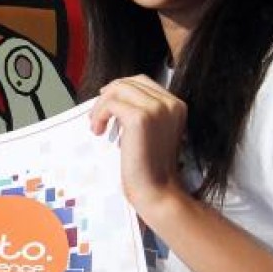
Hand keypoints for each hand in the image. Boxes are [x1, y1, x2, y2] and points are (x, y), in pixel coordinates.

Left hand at [89, 75, 187, 214]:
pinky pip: (111, 104)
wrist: (156, 190)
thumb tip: (114, 96)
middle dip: (108, 95)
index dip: (120, 89)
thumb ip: (143, 111)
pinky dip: (99, 115)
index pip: (142, 81)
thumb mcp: (152, 131)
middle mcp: (169, 103)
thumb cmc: (150, 167)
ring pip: (118, 90)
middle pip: (129, 82)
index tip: (106, 103)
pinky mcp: (140, 118)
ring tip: (96, 125)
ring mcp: (157, 109)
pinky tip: (98, 130)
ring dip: (101, 106)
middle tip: (96, 115)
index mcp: (176, 105)